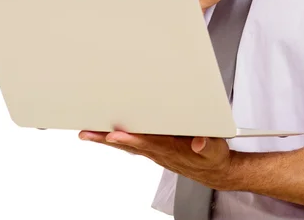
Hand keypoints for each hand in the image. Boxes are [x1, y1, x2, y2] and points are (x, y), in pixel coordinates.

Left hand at [78, 129, 236, 190]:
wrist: (214, 170)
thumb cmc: (212, 157)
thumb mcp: (215, 149)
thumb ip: (206, 144)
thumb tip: (198, 142)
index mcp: (172, 149)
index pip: (147, 143)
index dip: (131, 138)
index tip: (114, 134)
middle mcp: (160, 151)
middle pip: (129, 145)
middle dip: (107, 139)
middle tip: (87, 133)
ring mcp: (156, 152)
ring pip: (128, 146)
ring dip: (107, 140)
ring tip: (89, 134)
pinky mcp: (156, 151)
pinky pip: (132, 146)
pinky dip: (118, 141)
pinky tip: (108, 137)